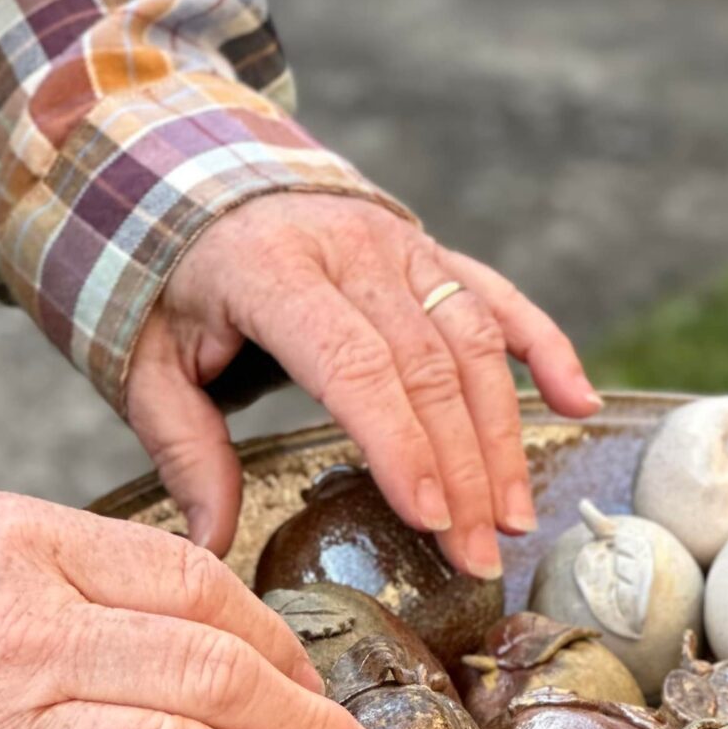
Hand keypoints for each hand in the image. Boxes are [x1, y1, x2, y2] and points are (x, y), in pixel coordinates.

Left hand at [126, 193, 600, 575]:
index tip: (432, 520)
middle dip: (464, 471)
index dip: (403, 446)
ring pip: (477, 344)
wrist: (190, 171)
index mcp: (274, 271)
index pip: (357, 366)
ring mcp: (402, 247)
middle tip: (479, 557)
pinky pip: (503, 299)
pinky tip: (580, 404)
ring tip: (516, 519)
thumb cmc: (164, 278)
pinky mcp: (431, 253)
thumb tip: (211, 545)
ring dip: (505, 436)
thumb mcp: (148, 360)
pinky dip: (547, 350)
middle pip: (431, 368)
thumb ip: (184, 449)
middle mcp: (352, 250)